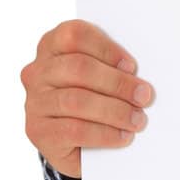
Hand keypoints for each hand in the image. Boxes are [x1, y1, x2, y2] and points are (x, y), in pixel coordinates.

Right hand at [22, 19, 154, 178]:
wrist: (75, 144)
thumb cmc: (93, 100)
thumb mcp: (100, 78)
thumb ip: (113, 68)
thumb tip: (140, 80)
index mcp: (53, 46)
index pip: (74, 35)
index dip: (106, 48)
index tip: (132, 66)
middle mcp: (38, 72)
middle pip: (78, 68)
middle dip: (117, 82)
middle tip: (144, 96)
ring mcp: (35, 102)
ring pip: (77, 101)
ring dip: (115, 111)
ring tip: (138, 120)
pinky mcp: (38, 131)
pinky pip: (74, 130)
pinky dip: (104, 134)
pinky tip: (123, 136)